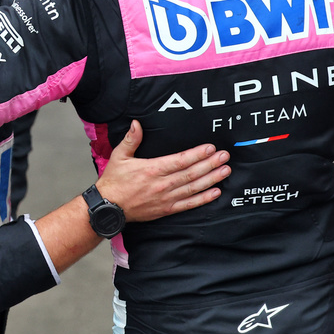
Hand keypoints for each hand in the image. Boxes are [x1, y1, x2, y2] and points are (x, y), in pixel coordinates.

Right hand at [95, 121, 229, 221]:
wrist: (108, 208)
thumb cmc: (114, 182)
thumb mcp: (119, 156)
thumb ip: (131, 139)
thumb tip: (136, 123)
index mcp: (152, 170)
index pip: (180, 161)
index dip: (197, 154)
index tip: (210, 148)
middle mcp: (162, 185)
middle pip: (191, 174)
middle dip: (210, 164)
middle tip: (225, 157)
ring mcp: (165, 199)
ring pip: (193, 188)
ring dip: (211, 179)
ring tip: (225, 171)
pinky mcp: (166, 210)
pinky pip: (188, 204)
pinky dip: (203, 199)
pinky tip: (215, 192)